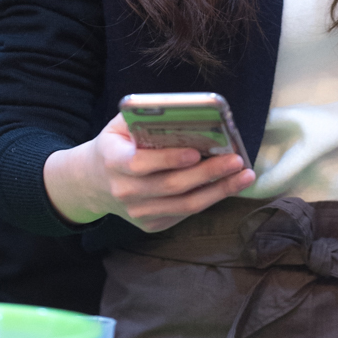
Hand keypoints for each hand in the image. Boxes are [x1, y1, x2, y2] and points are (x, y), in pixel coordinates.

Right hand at [43, 112, 255, 233]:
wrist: (94, 183)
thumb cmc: (115, 146)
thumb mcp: (119, 126)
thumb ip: (143, 118)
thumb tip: (183, 112)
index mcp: (114, 162)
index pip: (141, 164)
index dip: (169, 159)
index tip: (197, 151)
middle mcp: (124, 192)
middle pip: (171, 186)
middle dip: (208, 173)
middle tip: (236, 160)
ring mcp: (138, 213)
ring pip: (184, 205)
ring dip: (218, 191)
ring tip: (244, 176)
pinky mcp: (151, 225)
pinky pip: (185, 213)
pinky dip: (209, 199)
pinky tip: (228, 185)